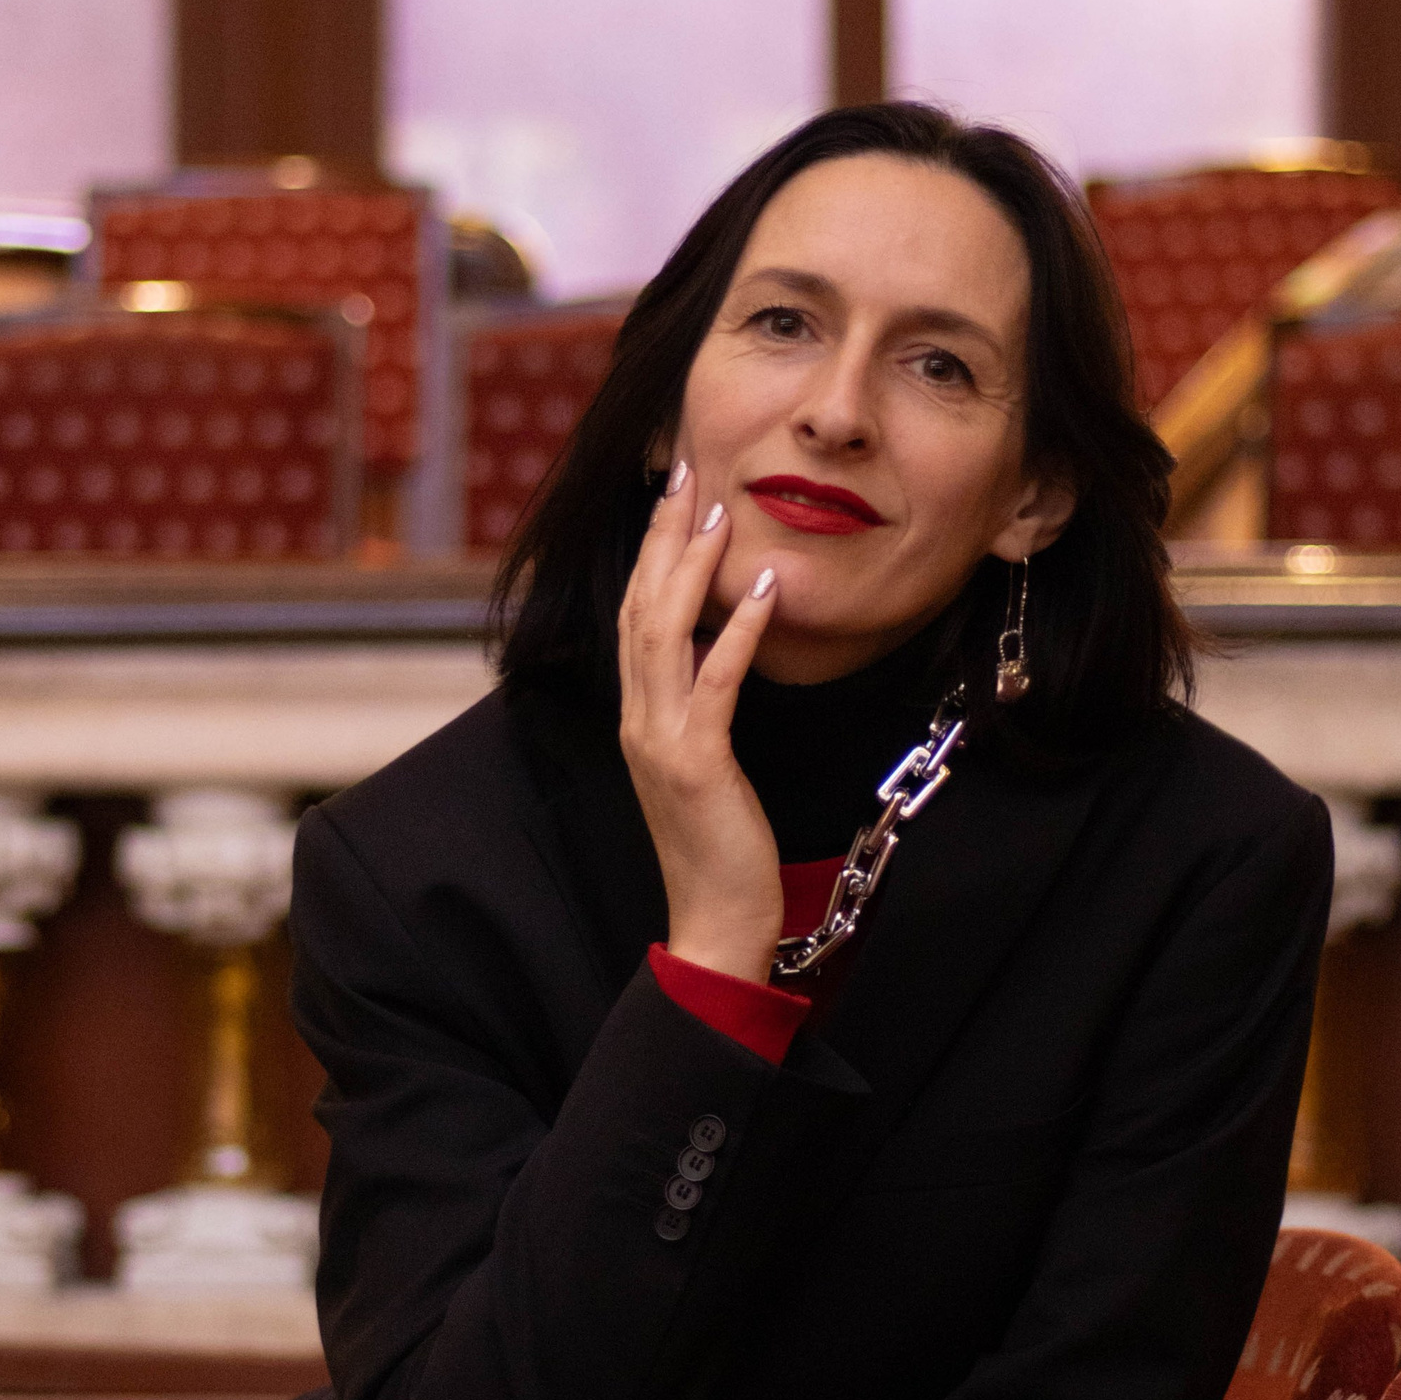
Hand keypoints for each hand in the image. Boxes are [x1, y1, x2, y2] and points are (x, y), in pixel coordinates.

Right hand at [618, 461, 783, 983]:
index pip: (637, 617)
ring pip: (664, 634)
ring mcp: (660, 741)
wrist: (716, 925)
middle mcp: (638, 720)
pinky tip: (763, 587)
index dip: (652, 554)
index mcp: (639, 718)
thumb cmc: (720, 852)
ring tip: (716, 512)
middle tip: (684, 474)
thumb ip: (702, 711)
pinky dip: (738, 630)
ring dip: (691, 567)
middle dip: (661, 538)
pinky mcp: (696, 764)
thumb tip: (721, 654)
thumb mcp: (705, 767)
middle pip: (641, 609)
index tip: (674, 498)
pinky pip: (714, 683)